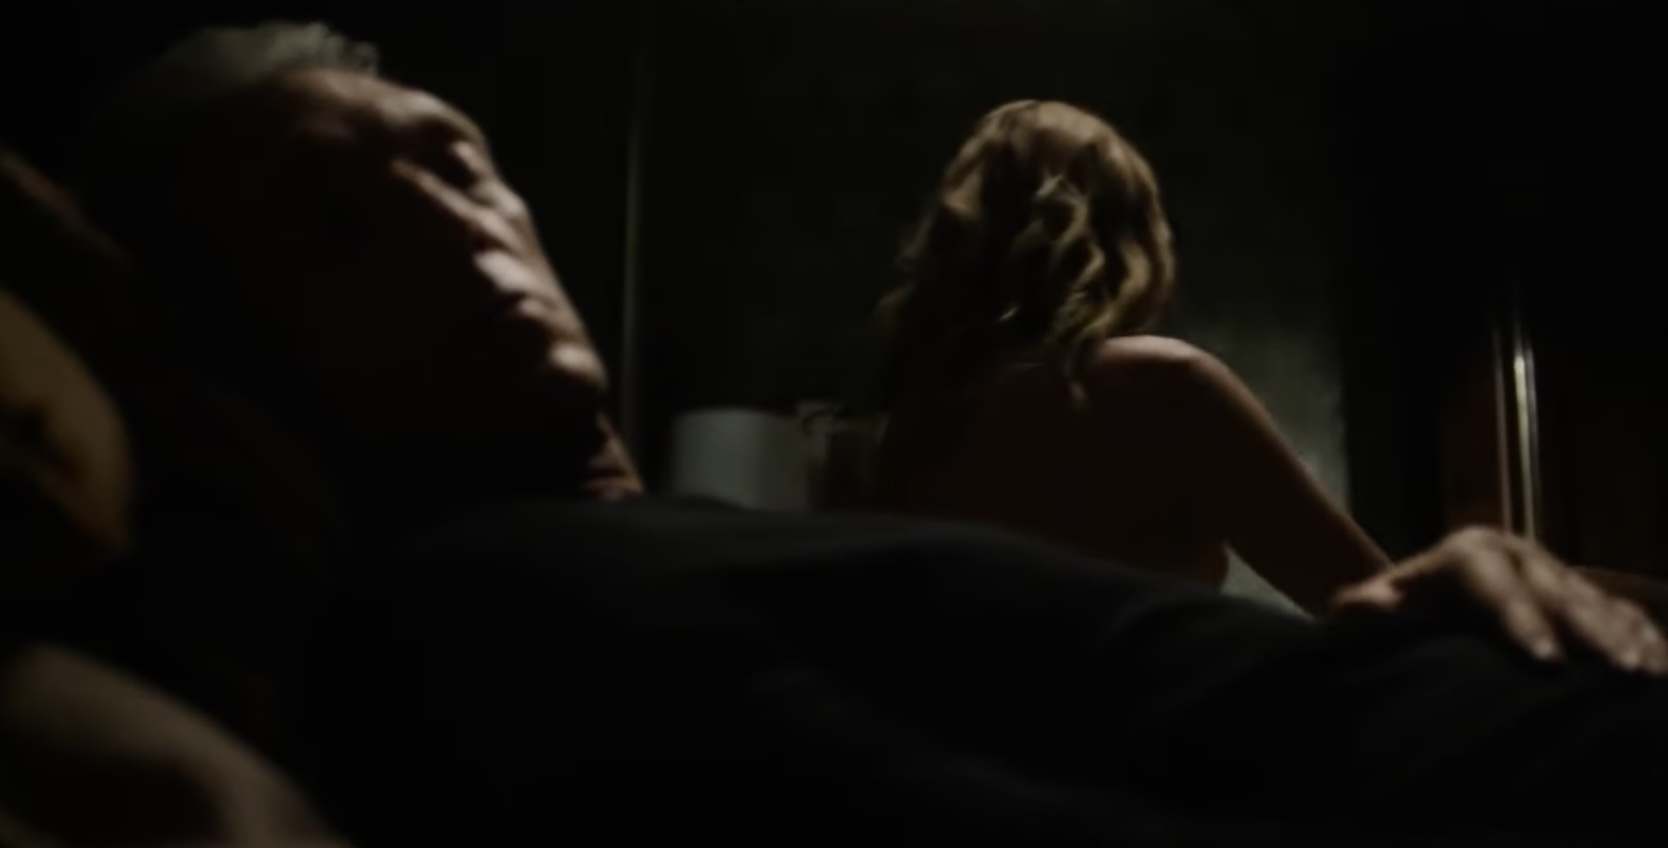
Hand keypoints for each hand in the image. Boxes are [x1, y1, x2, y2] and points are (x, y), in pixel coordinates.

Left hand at [1331, 526, 1667, 675]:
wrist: (1419, 599)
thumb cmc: (1394, 612)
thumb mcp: (1374, 606)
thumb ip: (1366, 609)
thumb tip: (1359, 608)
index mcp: (1468, 554)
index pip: (1497, 586)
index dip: (1523, 623)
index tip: (1545, 664)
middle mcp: (1519, 556)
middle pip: (1559, 595)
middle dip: (1591, 636)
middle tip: (1619, 675)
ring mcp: (1556, 573)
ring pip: (1597, 604)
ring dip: (1626, 640)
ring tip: (1647, 678)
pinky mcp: (1582, 594)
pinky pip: (1622, 614)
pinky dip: (1644, 639)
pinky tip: (1661, 669)